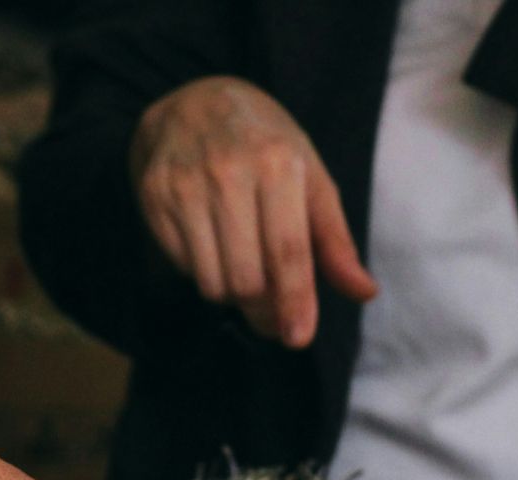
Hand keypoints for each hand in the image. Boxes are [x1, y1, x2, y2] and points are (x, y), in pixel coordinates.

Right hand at [131, 76, 376, 347]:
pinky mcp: (154, 196)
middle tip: (272, 315)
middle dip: (263, 308)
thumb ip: (334, 239)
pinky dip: (203, 270)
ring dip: (232, 293)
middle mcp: (228, 172)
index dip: (294, 300)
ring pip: (211, 280)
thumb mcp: (310, 178)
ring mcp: (186, 185)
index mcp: (278, 164)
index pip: (287, 251)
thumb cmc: (265, 145)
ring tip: (243, 270)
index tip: (298, 338)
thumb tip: (363, 291)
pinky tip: (212, 245)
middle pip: (247, 277)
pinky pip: (183, 265)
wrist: (194, 103)